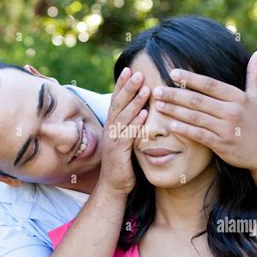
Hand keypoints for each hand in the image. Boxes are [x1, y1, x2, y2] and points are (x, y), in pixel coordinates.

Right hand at [99, 68, 149, 193]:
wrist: (114, 187)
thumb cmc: (123, 163)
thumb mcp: (125, 141)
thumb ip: (130, 126)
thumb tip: (141, 110)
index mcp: (112, 125)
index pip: (116, 101)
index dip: (121, 85)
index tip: (129, 69)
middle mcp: (110, 130)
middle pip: (118, 104)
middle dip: (128, 87)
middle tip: (138, 72)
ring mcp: (112, 141)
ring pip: (124, 117)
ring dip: (135, 101)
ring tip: (145, 87)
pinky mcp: (118, 152)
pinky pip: (128, 135)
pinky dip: (136, 123)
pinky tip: (145, 114)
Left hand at [152, 50, 256, 171]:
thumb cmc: (255, 121)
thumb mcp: (256, 97)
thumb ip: (253, 75)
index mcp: (237, 97)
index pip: (209, 84)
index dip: (190, 78)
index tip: (172, 73)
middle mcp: (232, 111)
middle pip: (198, 100)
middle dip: (175, 95)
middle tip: (157, 90)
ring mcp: (225, 129)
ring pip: (195, 117)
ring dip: (175, 111)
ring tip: (158, 105)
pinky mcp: (221, 145)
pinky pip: (198, 135)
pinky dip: (184, 130)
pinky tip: (170, 125)